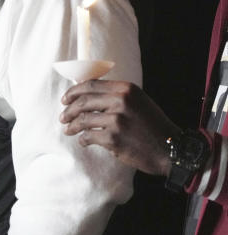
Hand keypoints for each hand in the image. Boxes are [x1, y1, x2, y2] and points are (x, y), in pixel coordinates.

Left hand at [60, 79, 179, 175]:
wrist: (173, 150)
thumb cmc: (153, 126)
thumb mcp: (138, 102)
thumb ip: (115, 95)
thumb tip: (86, 92)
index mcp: (126, 89)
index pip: (90, 84)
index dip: (73, 91)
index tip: (65, 99)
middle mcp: (121, 101)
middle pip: (83, 101)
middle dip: (69, 109)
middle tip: (62, 117)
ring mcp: (117, 119)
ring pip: (83, 119)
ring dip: (72, 126)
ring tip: (68, 130)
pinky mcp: (114, 138)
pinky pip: (89, 136)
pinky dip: (83, 139)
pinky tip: (83, 141)